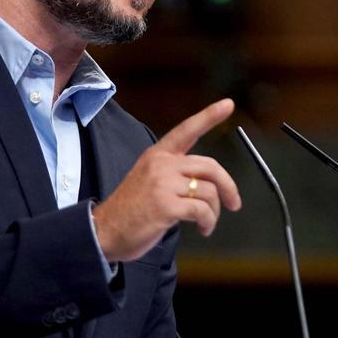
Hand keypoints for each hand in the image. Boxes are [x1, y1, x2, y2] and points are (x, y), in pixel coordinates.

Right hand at [92, 99, 240, 261]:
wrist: (104, 232)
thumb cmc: (128, 211)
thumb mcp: (149, 181)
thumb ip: (174, 175)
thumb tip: (206, 184)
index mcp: (157, 155)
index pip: (187, 130)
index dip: (209, 116)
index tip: (228, 105)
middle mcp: (161, 165)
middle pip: (210, 166)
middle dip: (228, 187)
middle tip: (234, 203)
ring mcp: (163, 184)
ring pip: (209, 191)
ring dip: (214, 212)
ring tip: (206, 223)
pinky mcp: (166, 205)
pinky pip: (201, 210)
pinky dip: (208, 222)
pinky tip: (202, 228)